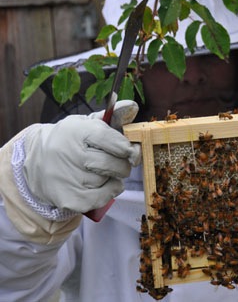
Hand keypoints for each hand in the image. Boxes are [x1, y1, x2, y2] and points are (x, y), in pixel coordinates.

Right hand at [23, 100, 140, 212]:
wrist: (36, 163)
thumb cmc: (70, 141)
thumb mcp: (85, 124)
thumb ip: (112, 116)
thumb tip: (133, 106)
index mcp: (75, 131)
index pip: (108, 139)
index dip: (124, 146)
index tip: (129, 150)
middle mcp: (69, 154)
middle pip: (113, 163)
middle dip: (123, 164)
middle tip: (118, 162)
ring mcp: (67, 178)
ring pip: (109, 180)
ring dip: (113, 177)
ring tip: (100, 171)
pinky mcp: (69, 198)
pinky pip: (104, 197)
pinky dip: (110, 191)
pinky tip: (102, 184)